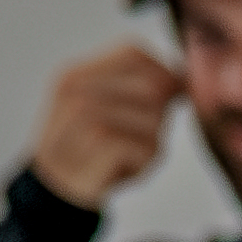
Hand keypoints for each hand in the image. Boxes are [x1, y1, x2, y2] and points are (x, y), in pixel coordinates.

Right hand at [28, 42, 182, 207]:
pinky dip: (143, 162)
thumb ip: (138, 88)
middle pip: (152, 86)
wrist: (56, 189)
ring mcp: (85, 114)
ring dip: (151, 143)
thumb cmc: (90, 148)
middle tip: (139, 136)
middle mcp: (78, 89)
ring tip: (125, 154)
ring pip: (154, 117)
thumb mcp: (107, 110)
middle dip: (159, 114)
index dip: (163, 72)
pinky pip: (147, 146)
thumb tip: (185, 79)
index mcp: (77, 74)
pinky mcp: (99, 141)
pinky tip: (120, 168)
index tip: (169, 96)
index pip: (134, 52)